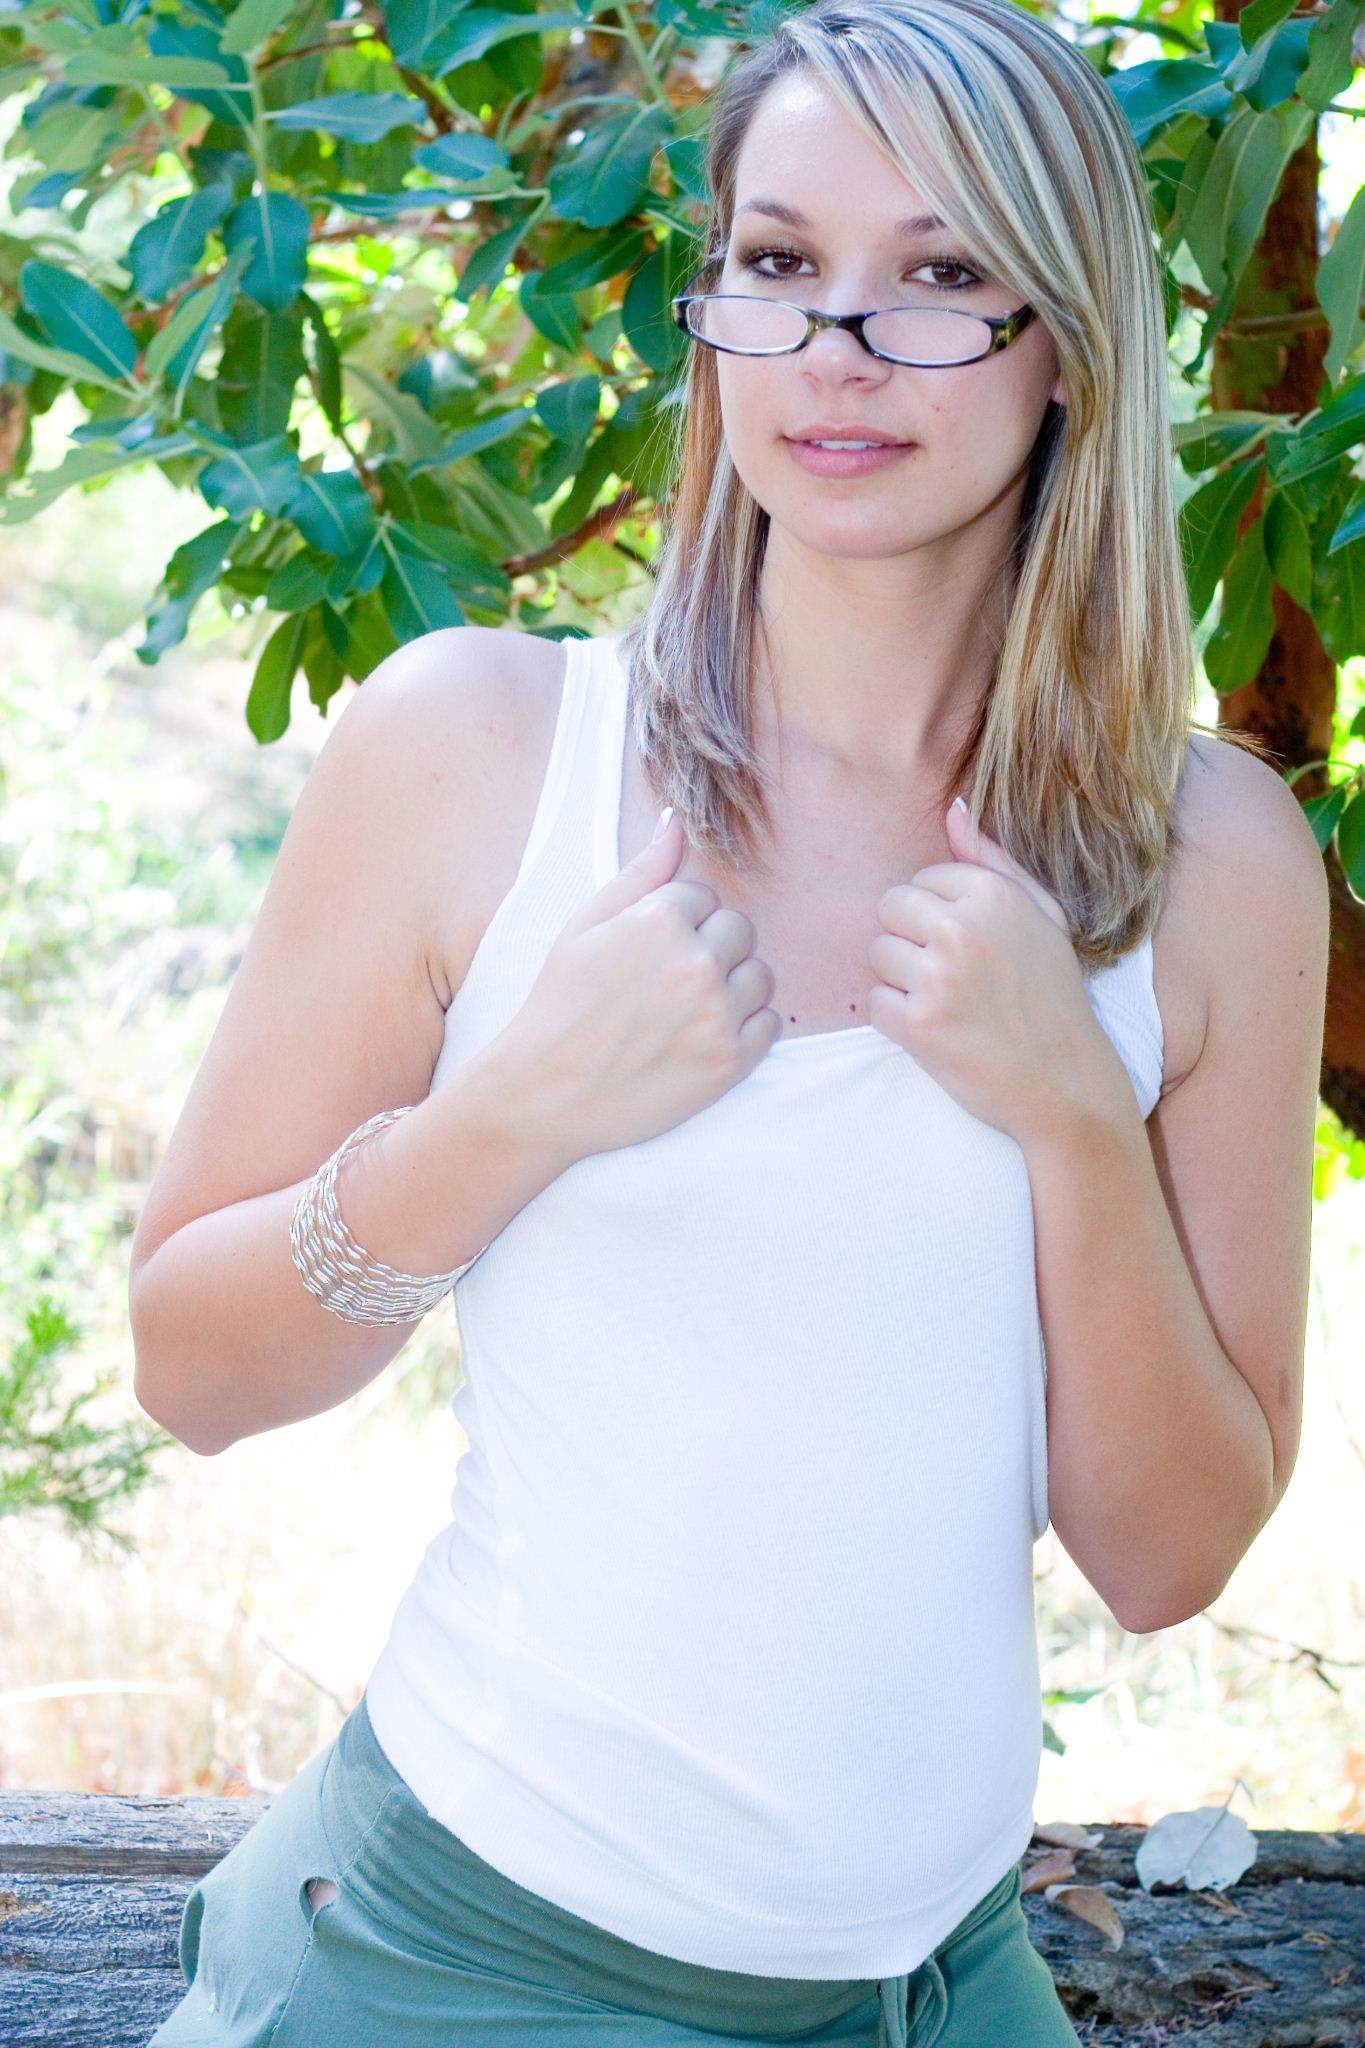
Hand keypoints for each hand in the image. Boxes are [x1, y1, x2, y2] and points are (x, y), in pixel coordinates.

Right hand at [504, 809, 780, 1159]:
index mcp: (660, 920)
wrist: (546, 1094)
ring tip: (687, 1010)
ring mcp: (718, 1015)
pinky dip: (744, 1028)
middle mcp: (698, 963)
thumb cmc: (559, 1005)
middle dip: (711, 948)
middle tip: (667, 983)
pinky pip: (769, 1024)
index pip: (704, 898)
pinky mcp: (731, 1062)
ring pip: (761, 975)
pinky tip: (702, 1037)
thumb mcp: (584, 926)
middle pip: (739, 931)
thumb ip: (640, 872)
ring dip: (733, 986)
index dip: (677, 924)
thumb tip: (676, 821)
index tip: (647, 954)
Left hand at [866, 796, 1125, 1144]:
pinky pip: (875, 1004)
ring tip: (945, 1002)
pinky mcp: (918, 1025)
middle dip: (910, 941)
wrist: (1065, 1082)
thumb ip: (993, 862)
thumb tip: (953, 809)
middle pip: (889, 910)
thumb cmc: (1053, 996)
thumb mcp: (1043, 916)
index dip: (937, 917)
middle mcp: (964, 929)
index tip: (969, 948)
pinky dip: (897, 1021)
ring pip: (877, 956)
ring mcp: (938, 978)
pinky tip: (936, 1030)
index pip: (920, 881)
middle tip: (948, 974)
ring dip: (901, 981)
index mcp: (993, 895)